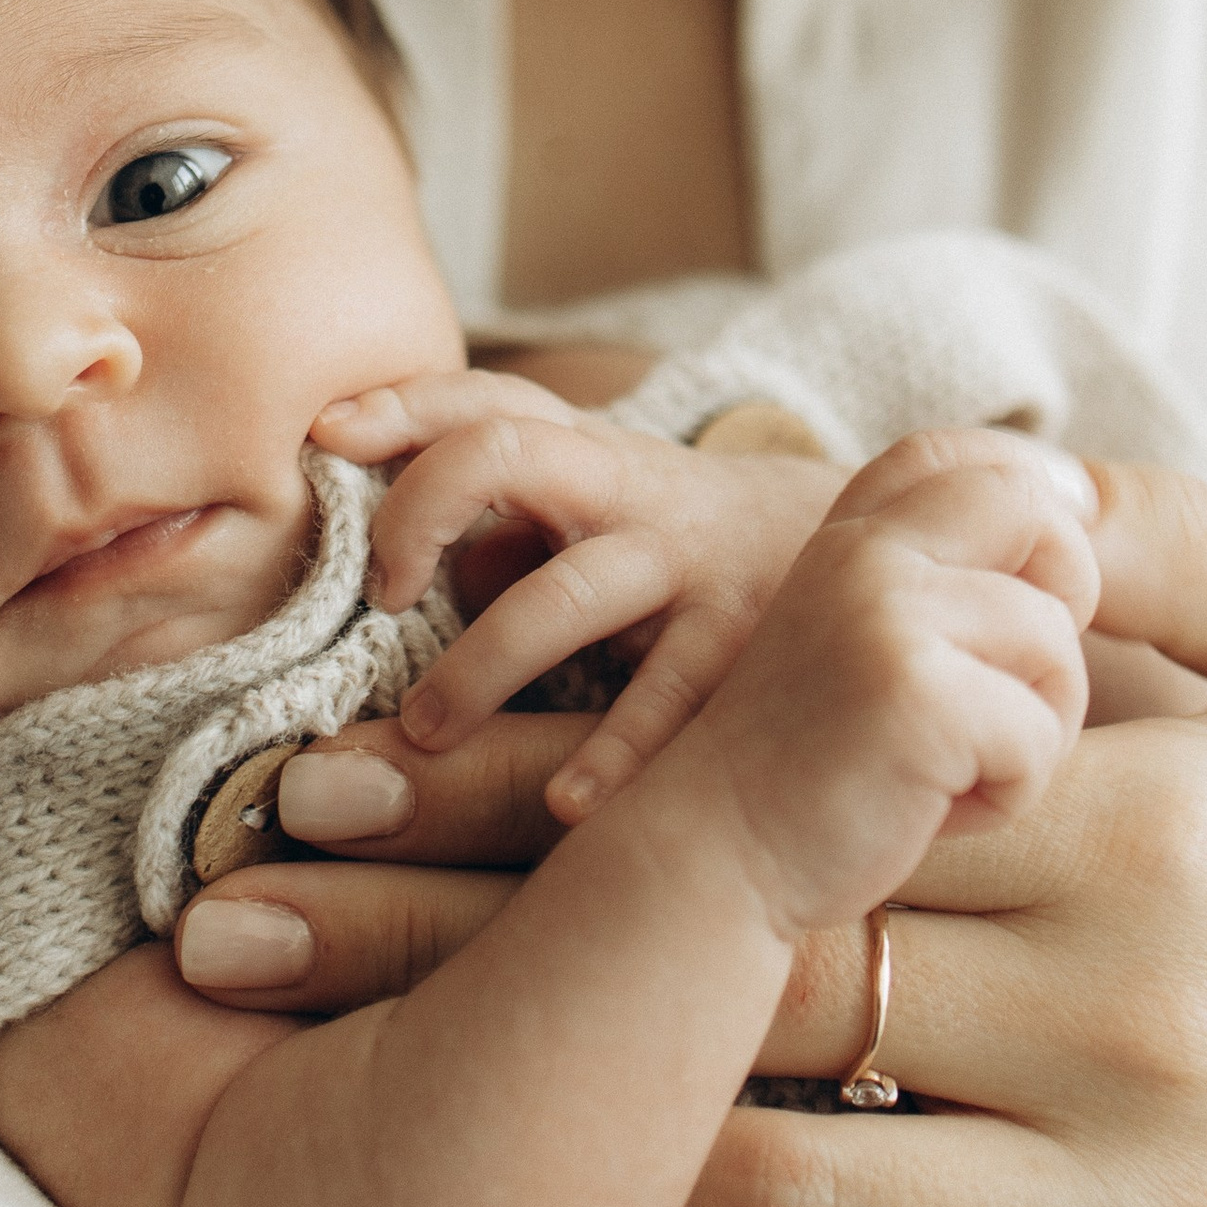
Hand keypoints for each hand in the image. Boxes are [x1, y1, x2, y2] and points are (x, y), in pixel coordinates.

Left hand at [182, 466, 1206, 1206]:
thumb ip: (1173, 538)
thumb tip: (979, 454)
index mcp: (1143, 826)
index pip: (781, 790)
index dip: (534, 784)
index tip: (322, 774)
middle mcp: (1117, 1031)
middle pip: (719, 986)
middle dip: (450, 958)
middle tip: (223, 933)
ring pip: (775, 1203)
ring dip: (513, 1163)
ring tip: (300, 1134)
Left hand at [313, 366, 839, 797]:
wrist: (879, 561)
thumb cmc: (675, 552)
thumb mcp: (594, 516)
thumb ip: (494, 527)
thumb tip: (380, 582)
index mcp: (584, 454)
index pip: (484, 398)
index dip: (403, 405)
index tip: (327, 435)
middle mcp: (629, 490)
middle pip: (506, 451)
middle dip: (421, 510)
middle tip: (380, 593)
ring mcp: (684, 564)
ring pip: (566, 592)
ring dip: (482, 664)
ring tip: (427, 732)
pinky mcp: (738, 643)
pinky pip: (666, 700)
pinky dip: (613, 755)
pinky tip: (566, 808)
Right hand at [627, 438, 1097, 929]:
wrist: (714, 859)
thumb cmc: (813, 771)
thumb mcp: (863, 641)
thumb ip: (935, 580)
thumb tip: (1077, 505)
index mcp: (850, 537)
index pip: (963, 457)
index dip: (1029, 516)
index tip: (1026, 597)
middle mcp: (865, 553)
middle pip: (1038, 514)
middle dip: (1064, 604)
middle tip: (1012, 691)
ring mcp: (887, 614)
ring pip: (1055, 644)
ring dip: (1032, 730)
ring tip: (948, 772)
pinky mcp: (917, 693)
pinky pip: (1037, 734)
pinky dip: (1009, 793)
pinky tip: (934, 808)